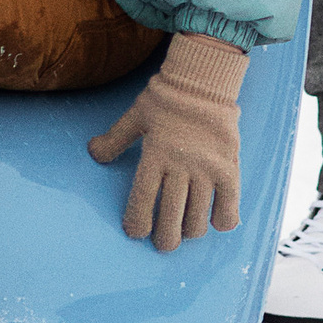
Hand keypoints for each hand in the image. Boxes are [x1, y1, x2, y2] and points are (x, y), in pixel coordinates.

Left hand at [88, 32, 247, 248]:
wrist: (205, 79)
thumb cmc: (166, 97)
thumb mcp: (135, 115)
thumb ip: (115, 139)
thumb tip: (93, 153)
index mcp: (154, 155)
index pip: (141, 202)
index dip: (137, 224)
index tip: (136, 232)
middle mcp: (180, 166)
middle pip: (170, 219)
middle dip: (164, 239)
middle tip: (163, 243)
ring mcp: (206, 169)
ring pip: (197, 219)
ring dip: (190, 231)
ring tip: (186, 230)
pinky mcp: (228, 168)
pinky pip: (228, 206)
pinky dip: (222, 220)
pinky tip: (215, 220)